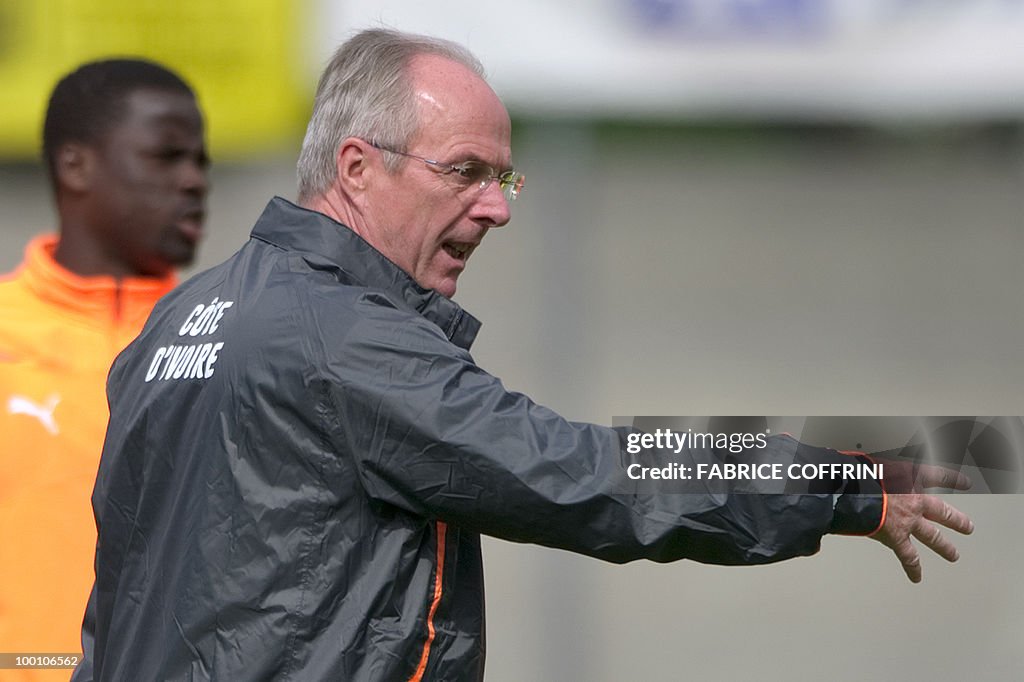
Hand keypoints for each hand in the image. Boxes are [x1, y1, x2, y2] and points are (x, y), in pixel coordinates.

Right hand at [869, 461, 973, 582]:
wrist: (851, 490)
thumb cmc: (860, 473)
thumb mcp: (875, 464)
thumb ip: (879, 471)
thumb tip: (869, 471)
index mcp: (910, 477)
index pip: (938, 476)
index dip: (952, 479)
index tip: (964, 482)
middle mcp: (915, 500)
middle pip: (943, 512)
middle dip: (957, 520)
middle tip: (967, 527)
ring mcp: (909, 521)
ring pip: (933, 537)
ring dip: (945, 547)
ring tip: (953, 555)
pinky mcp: (897, 538)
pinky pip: (908, 556)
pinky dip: (913, 568)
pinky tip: (917, 577)